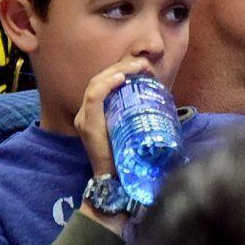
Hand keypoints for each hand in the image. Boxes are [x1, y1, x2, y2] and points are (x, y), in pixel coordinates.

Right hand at [73, 57, 151, 177]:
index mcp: (95, 112)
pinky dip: (107, 84)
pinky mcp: (88, 125)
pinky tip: (121, 77)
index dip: (122, 69)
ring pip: (96, 84)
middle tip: (144, 63)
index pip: (104, 82)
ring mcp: (85, 118)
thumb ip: (137, 115)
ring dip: (119, 71)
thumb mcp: (133, 129)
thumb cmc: (128, 157)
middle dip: (123, 66)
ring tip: (138, 66)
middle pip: (100, 79)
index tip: (144, 66)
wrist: (116, 180)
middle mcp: (86, 113)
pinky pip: (94, 97)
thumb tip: (159, 99)